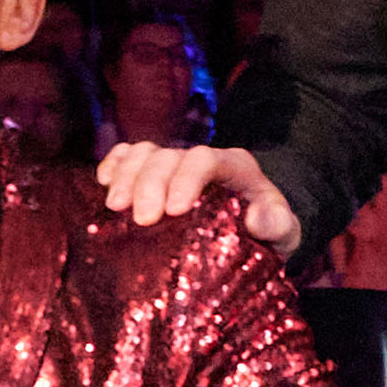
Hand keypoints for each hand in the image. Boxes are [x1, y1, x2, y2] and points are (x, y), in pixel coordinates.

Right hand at [99, 141, 302, 253]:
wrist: (253, 231)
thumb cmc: (268, 232)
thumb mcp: (284, 232)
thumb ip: (278, 224)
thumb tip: (258, 218)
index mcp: (235, 166)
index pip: (205, 159)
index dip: (185, 179)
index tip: (173, 211)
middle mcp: (201, 159)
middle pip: (168, 156)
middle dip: (150, 184)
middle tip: (141, 219)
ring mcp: (175, 163)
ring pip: (144, 153)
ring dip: (126, 176)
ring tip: (115, 207)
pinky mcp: (153, 173)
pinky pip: (128, 156)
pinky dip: (113, 164)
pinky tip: (102, 182)